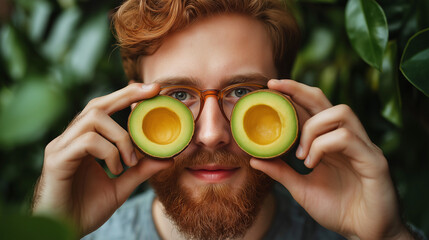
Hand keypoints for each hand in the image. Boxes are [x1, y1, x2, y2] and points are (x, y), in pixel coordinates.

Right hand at [32, 83, 172, 235]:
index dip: (126, 96)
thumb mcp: (121, 186)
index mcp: (83, 142)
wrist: (62, 231)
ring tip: (130, 160)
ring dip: (121, 136)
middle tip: (151, 92)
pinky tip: (115, 169)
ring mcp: (61, 147)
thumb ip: (141, 170)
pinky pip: (87, 141)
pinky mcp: (56, 160)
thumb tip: (168, 158)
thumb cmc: (85, 209)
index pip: (104, 110)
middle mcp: (70, 139)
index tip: (152, 89)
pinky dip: (109, 151)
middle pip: (97, 105)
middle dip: (126, 96)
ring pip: (93, 118)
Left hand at [250, 80, 412, 238]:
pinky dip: (323, 146)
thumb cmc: (338, 209)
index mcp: (331, 142)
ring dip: (312, 128)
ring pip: (340, 113)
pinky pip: (347, 138)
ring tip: (300, 154)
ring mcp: (363, 147)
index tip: (271, 86)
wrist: (365, 233)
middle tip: (275, 89)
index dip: (294, 92)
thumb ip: (281, 172)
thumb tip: (254, 159)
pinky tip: (312, 163)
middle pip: (327, 100)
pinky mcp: (374, 161)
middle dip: (299, 90)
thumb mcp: (301, 188)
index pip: (314, 108)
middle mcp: (348, 138)